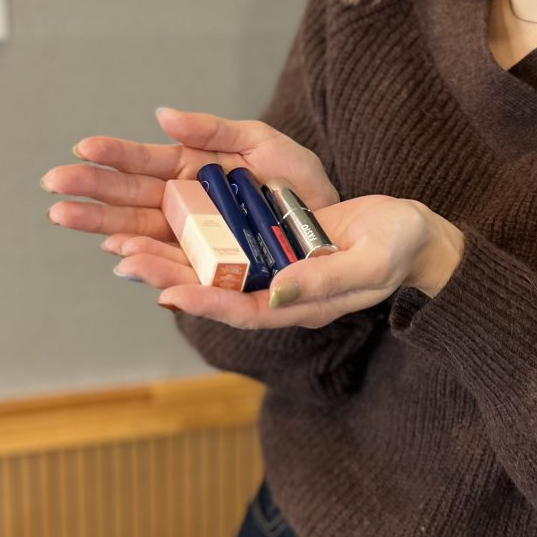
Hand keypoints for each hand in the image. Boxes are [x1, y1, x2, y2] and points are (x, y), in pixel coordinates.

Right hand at [42, 106, 337, 243]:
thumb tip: (161, 116)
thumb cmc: (296, 179)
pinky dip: (147, 262)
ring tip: (71, 219)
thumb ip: (210, 130)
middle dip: (90, 194)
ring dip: (105, 227)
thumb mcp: (258, 141)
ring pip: (140, 234)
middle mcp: (183, 206)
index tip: (81, 148)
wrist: (335, 220)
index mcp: (189, 169)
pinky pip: (174, 267)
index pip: (142, 161)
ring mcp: (193, 239)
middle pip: (129, 199)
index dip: (111, 155)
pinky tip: (122, 255)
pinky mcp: (210, 269)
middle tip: (52, 188)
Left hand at [108, 195, 464, 328]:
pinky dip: (191, 236)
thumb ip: (325, 280)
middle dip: (168, 277)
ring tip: (123, 244)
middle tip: (124, 258)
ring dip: (168, 257)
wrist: (414, 237)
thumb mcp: (370, 261)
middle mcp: (278, 293)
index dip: (205, 304)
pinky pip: (223, 246)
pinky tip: (159, 225)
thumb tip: (277, 293)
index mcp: (301, 305)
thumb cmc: (399, 249)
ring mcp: (272, 269)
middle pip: (215, 291)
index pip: (245, 311)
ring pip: (211, 269)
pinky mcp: (271, 244)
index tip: (168, 293)